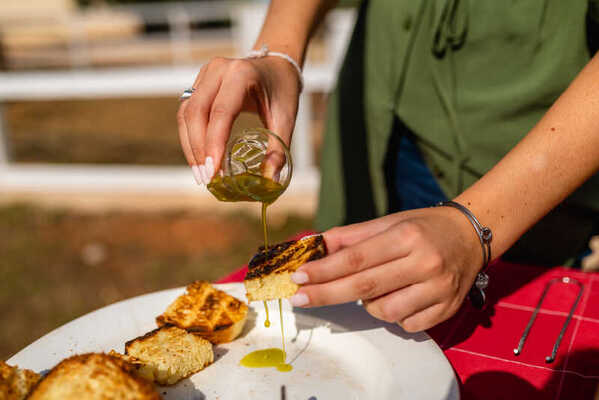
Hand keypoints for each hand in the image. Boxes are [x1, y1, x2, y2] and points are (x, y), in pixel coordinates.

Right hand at [177, 56, 300, 183]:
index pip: (221, 112)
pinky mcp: (199, 83)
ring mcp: (205, 75)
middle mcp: (218, 70)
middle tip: (206, 179)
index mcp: (241, 74)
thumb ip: (279, 149)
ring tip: (201, 174)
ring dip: (190, 146)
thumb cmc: (283, 91)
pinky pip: (187, 112)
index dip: (214, 143)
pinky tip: (198, 158)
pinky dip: (190, 137)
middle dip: (198, 149)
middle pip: (197, 112)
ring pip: (186, 113)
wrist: (277, 66)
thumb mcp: (286, 118)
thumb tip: (270, 181)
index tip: (213, 172)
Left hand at [289, 207, 483, 331]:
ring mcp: (438, 289)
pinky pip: (406, 324)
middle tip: (299, 297)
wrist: (470, 237)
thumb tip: (314, 246)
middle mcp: (425, 263)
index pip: (356, 258)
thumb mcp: (389, 222)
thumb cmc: (423, 228)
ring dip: (368, 304)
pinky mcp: (447, 309)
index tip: (298, 277)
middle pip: (364, 287)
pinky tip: (399, 296)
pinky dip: (394, 314)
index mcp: (407, 237)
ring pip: (384, 311)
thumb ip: (351, 237)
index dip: (323, 270)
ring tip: (377, 287)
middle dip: (326, 294)